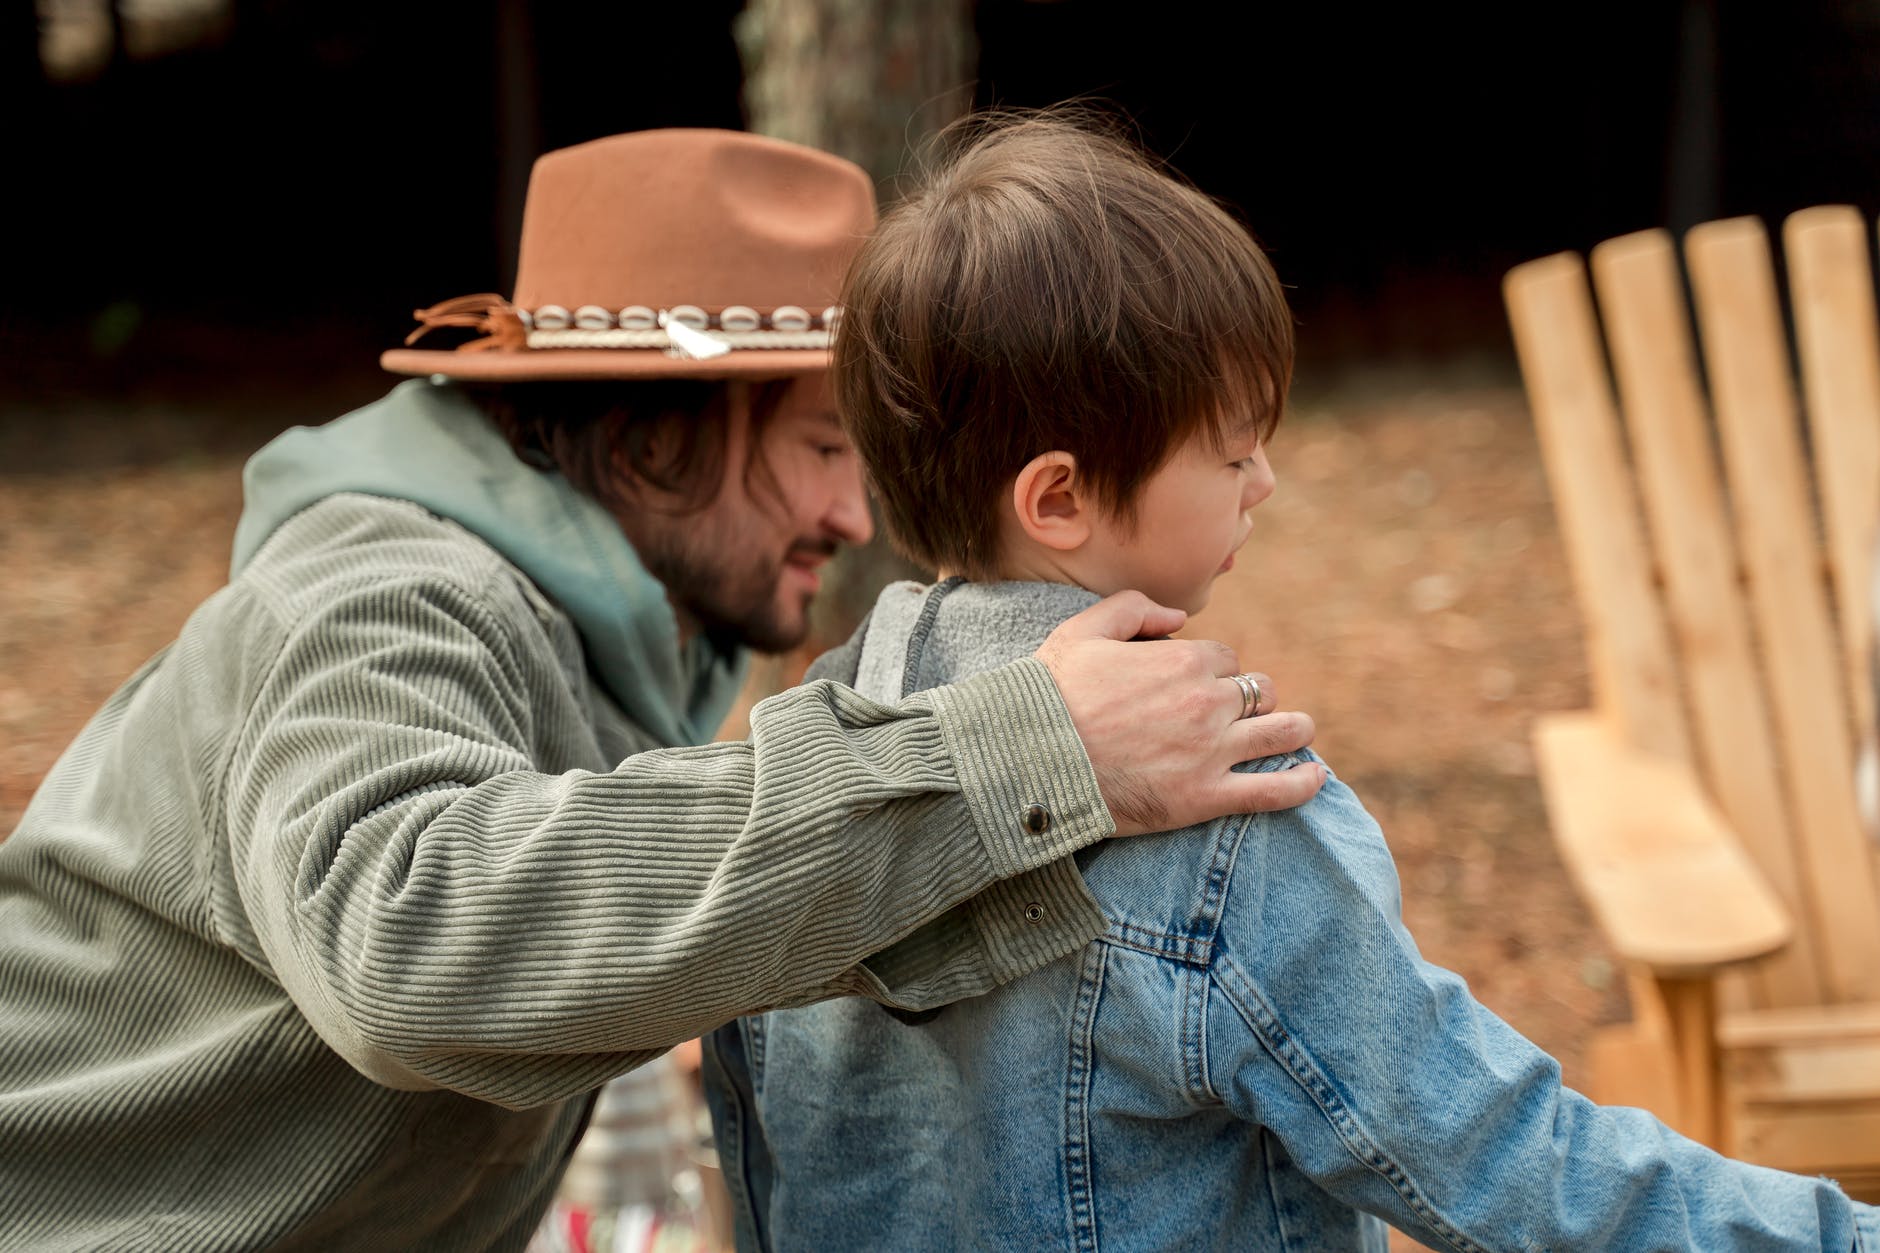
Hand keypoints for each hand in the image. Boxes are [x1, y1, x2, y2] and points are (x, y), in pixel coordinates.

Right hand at [1035, 591, 1323, 836]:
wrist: (1032, 760)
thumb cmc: (1051, 695)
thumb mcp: (1082, 630)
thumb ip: (1133, 608)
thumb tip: (1177, 617)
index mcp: (1182, 659)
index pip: (1224, 659)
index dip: (1211, 671)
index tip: (1192, 686)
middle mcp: (1207, 702)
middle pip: (1257, 691)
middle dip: (1251, 697)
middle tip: (1238, 712)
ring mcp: (1212, 751)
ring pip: (1281, 732)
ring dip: (1293, 729)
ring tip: (1296, 733)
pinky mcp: (1207, 797)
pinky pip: (1273, 791)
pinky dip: (1302, 784)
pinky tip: (1317, 778)